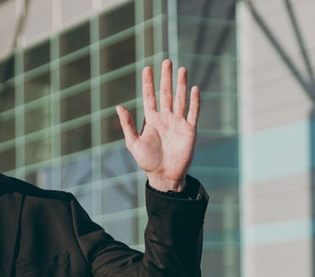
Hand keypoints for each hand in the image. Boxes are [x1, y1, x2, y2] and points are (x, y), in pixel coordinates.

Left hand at [116, 59, 199, 191]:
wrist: (164, 176)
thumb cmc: (147, 162)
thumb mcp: (134, 143)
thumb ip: (128, 125)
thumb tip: (119, 106)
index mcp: (151, 120)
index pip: (150, 97)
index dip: (148, 83)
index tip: (147, 68)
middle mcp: (165, 119)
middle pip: (166, 93)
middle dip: (166, 78)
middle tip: (167, 61)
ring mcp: (178, 124)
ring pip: (180, 99)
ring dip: (180, 84)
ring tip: (181, 69)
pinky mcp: (189, 131)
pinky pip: (193, 113)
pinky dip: (194, 101)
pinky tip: (193, 89)